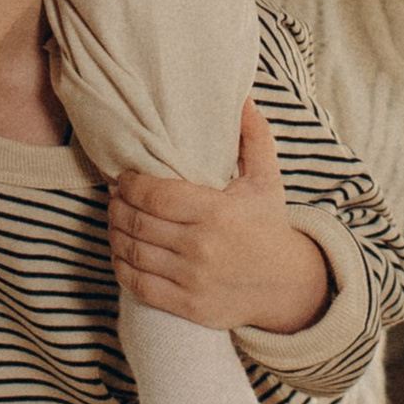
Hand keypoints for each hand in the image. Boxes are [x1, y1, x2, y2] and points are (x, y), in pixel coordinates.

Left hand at [107, 101, 329, 334]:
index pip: (154, 194)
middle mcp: (202, 247)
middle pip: (137, 222)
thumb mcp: (266, 180)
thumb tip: (242, 98)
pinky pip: (139, 285)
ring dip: (115, 233)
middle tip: (115, 196)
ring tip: (116, 220)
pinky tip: (122, 252)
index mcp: (217, 212)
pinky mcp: (188, 306)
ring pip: (133, 252)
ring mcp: (193, 280)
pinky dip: (122, 266)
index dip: (130, 184)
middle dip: (117, 206)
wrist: (289, 287)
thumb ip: (253, 137)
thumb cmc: (269, 226)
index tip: (125, 178)